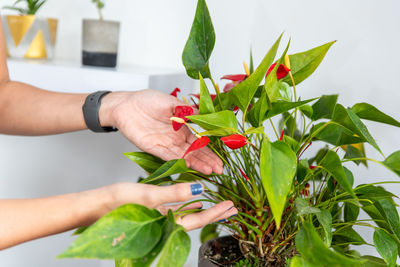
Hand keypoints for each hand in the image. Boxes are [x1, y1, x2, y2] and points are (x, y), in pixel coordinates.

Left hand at [100, 89, 222, 174]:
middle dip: (208, 160)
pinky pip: (168, 157)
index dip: (210, 149)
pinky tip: (189, 167)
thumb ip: (187, 111)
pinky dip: (178, 162)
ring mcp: (166, 144)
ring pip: (184, 156)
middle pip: (195, 152)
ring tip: (209, 171)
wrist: (125, 105)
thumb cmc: (147, 100)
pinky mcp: (154, 149)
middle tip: (219, 169)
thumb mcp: (171, 102)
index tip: (221, 156)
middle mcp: (177, 137)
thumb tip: (205, 116)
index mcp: (183, 125)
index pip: (200, 140)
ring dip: (197, 164)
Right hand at [106, 182, 237, 230]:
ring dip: (204, 206)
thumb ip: (175, 194)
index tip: (231, 206)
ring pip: (188, 212)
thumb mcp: (149, 196)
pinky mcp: (154, 210)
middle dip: (215, 213)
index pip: (198, 220)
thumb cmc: (118, 203)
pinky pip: (177, 206)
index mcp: (167, 224)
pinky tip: (194, 197)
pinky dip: (189, 201)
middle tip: (233, 207)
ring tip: (219, 202)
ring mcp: (160, 217)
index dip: (216, 213)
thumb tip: (200, 189)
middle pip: (196, 219)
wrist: (95, 206)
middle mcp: (166, 223)